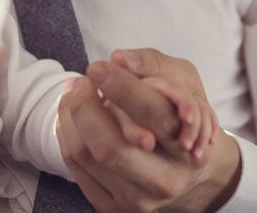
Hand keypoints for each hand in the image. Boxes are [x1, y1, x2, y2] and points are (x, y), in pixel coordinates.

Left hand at [57, 49, 241, 212]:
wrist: (190, 172)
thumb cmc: (181, 116)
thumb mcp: (182, 81)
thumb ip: (152, 65)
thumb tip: (118, 59)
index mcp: (188, 146)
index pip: (154, 114)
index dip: (121, 88)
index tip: (97, 67)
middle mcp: (166, 179)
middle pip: (113, 147)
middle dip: (85, 107)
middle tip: (78, 81)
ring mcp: (138, 199)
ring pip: (88, 157)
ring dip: (70, 118)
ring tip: (72, 92)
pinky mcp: (114, 208)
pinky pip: (78, 170)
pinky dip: (67, 137)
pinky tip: (69, 117)